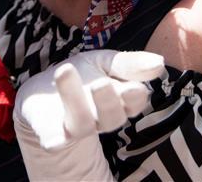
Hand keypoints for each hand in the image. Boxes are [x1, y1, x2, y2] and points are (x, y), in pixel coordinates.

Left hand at [13, 50, 163, 180]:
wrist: (42, 92)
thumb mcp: (104, 61)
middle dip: (108, 101)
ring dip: (75, 99)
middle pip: (112, 116)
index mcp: (119, 100)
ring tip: (65, 71)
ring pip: (82, 123)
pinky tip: (52, 137)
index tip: (134, 88)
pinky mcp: (52, 136)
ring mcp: (76, 127)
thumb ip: (129, 63)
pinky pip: (54, 141)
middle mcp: (101, 118)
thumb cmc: (81, 76)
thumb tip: (160, 62)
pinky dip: (54, 139)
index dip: (134, 98)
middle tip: (101, 83)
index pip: (134, 102)